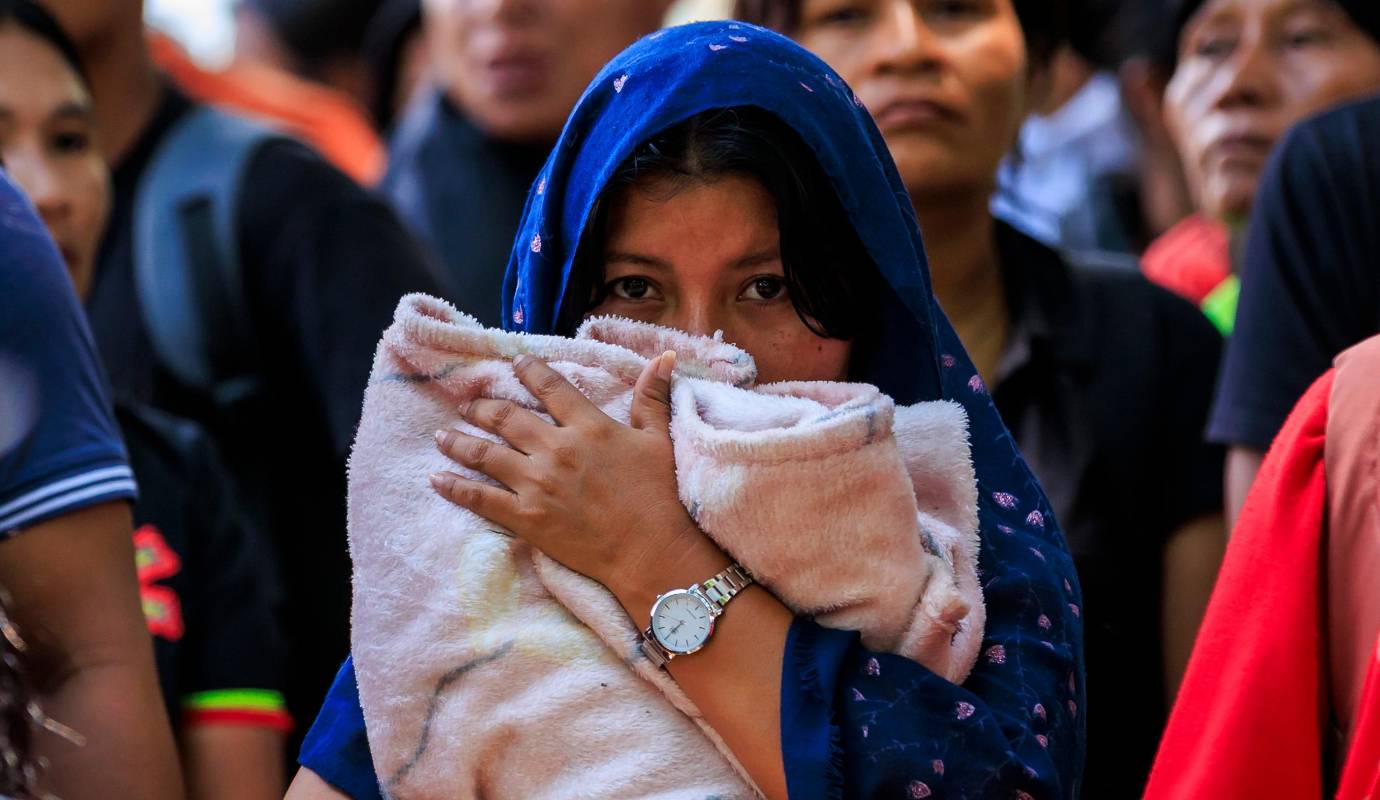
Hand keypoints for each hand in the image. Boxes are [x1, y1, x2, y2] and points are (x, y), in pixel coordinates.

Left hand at [429, 352, 706, 597]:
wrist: (651, 551)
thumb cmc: (661, 496)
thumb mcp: (659, 440)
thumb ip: (654, 397)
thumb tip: (664, 356)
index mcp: (588, 426)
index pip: (551, 387)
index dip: (529, 370)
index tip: (515, 363)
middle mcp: (556, 449)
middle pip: (507, 418)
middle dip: (482, 407)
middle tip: (468, 404)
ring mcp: (537, 484)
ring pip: (485, 454)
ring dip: (459, 441)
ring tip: (441, 434)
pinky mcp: (526, 518)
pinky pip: (481, 498)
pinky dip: (455, 487)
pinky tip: (437, 478)